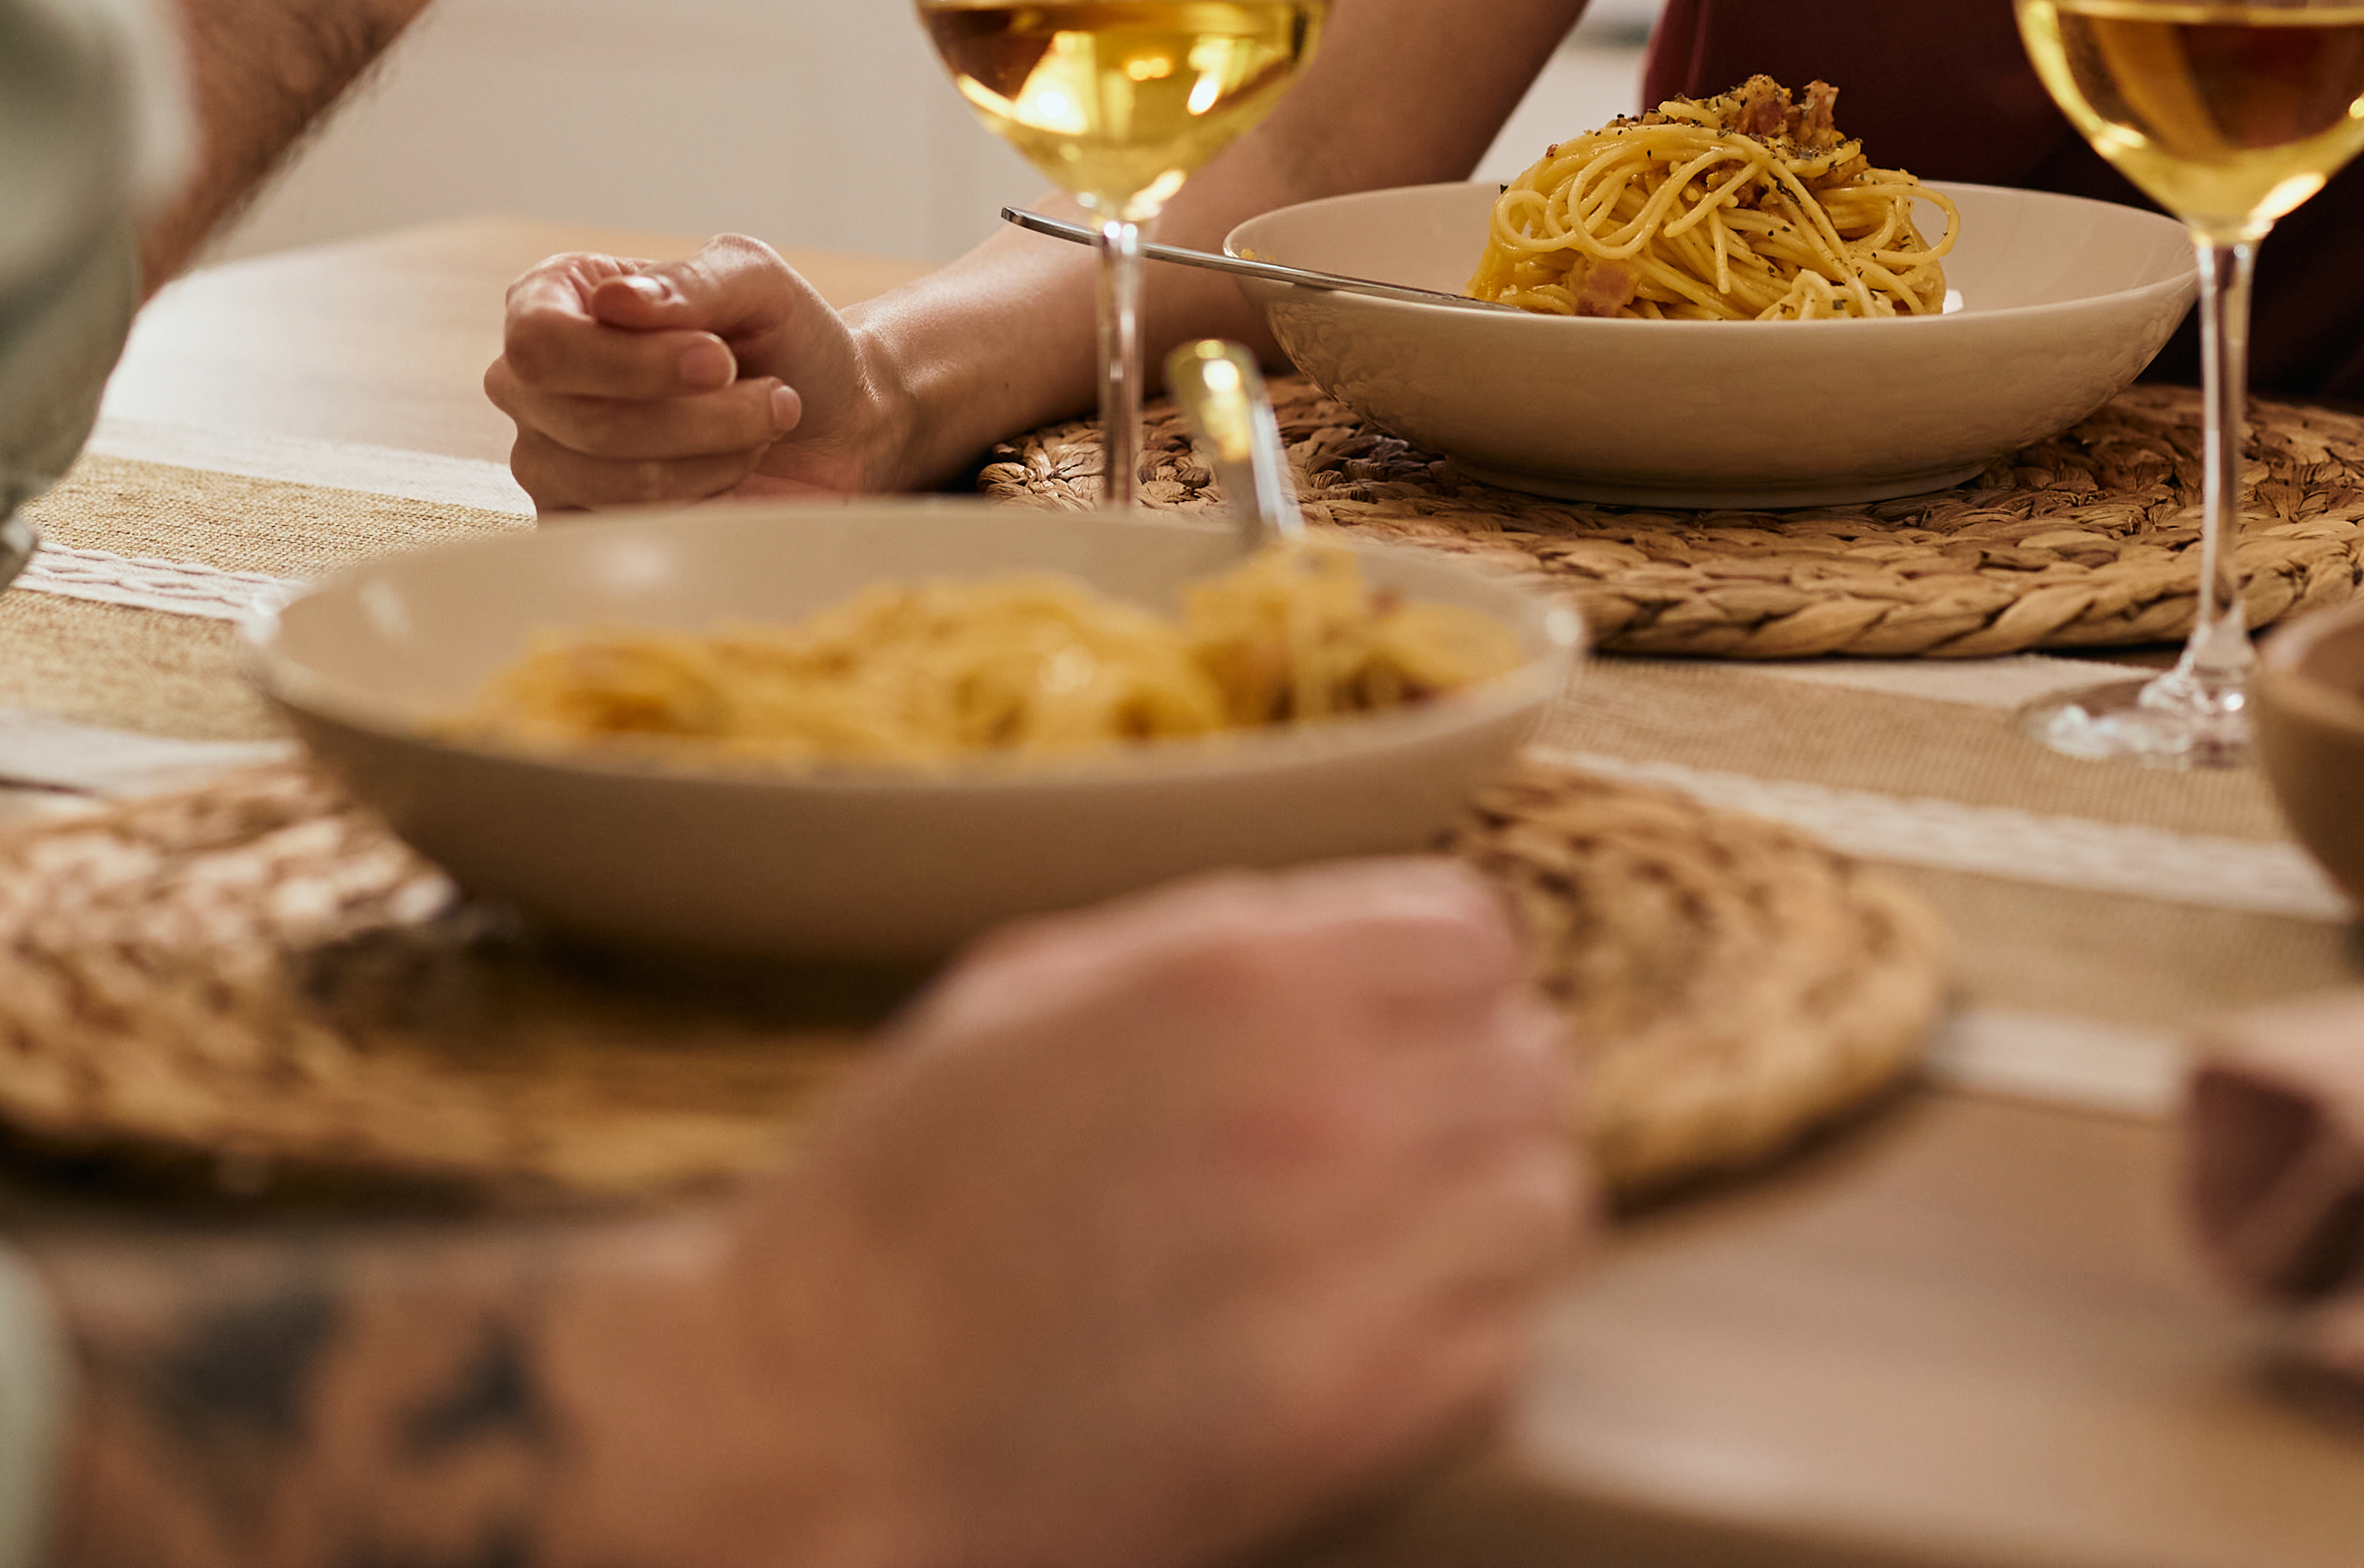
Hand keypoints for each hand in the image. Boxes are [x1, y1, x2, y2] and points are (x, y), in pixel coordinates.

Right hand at [486, 237, 919, 508]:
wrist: (832, 426)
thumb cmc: (784, 340)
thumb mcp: (756, 281)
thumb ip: (691, 281)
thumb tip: (613, 302)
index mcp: (551, 299)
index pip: (541, 342)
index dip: (632, 362)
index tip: (720, 360)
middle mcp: (532, 384)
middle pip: (586, 420)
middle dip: (701, 417)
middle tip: (772, 397)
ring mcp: (547, 461)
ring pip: (614, 484)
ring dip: (714, 458)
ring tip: (759, 430)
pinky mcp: (580, 526)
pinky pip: (629, 533)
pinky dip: (703, 504)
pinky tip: (731, 475)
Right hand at [632, 862, 1593, 1567]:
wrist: (819, 1427)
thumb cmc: (891, 1212)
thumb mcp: (1017, 995)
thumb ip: (1195, 948)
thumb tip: (1327, 940)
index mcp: (1234, 977)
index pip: (1469, 936)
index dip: (1434, 979)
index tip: (1401, 1024)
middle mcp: (1323, 1105)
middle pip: (1528, 1062)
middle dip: (1470, 1089)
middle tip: (1402, 1138)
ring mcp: (1351, 1271)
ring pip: (1545, 1202)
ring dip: (1484, 1211)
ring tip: (1404, 1240)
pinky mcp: (1356, 1419)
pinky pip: (1508, 1346)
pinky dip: (1465, 1334)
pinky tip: (1375, 1334)